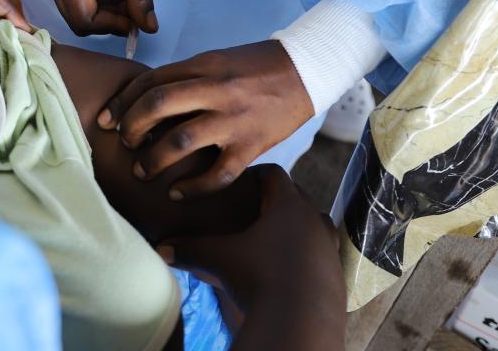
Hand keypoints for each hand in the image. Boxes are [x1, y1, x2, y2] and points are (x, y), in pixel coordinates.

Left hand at [98, 40, 313, 195]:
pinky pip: (216, 174)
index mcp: (202, 65)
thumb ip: (184, 78)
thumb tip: (145, 100)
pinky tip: (176, 192)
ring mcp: (234, 120)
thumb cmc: (254, 67)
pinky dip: (192, 187)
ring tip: (143, 170)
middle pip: (157, 106)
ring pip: (180, 141)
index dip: (122, 102)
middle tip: (125, 143)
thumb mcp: (215, 61)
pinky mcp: (252, 146)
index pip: (150, 82)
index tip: (106, 120)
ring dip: (153, 160)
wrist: (306, 71)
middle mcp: (215, 90)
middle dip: (132, 128)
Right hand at [156, 166, 344, 325]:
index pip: (275, 174)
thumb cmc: (259, 279)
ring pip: (316, 225)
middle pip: (297, 198)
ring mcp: (329, 247)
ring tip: (275, 238)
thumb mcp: (219, 260)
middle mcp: (314, 220)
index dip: (257, 174)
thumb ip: (190, 249)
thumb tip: (160, 248)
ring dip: (297, 228)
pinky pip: (323, 254)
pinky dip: (307, 254)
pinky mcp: (337, 273)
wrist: (299, 323)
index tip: (243, 180)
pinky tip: (290, 267)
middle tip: (254, 208)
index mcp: (288, 206)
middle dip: (276, 201)